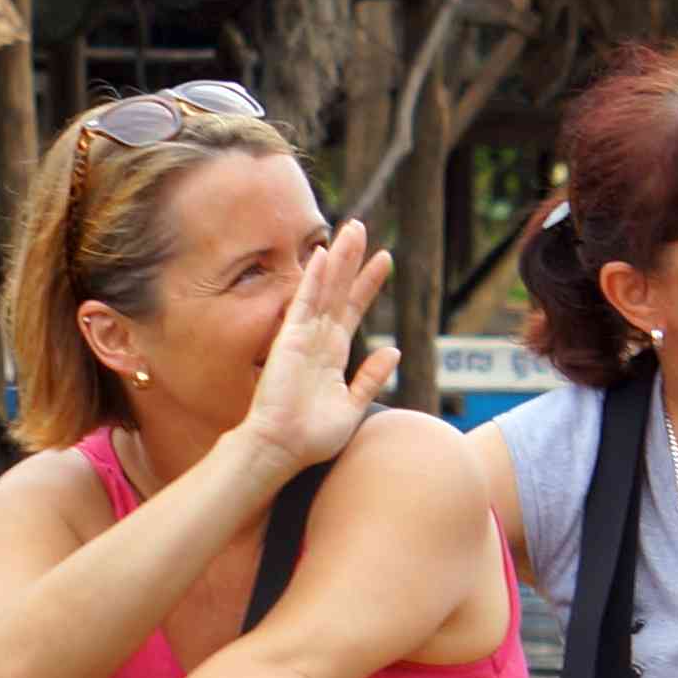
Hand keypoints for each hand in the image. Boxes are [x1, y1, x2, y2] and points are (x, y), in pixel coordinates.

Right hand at [234, 225, 401, 474]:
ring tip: (352, 229)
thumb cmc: (313, 437)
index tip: (384, 258)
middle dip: (351, 259)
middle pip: (339, 290)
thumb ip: (371, 377)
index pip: (354, 309)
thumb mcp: (353, 406)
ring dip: (338, 259)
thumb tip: (394, 350)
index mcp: (333, 354)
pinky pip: (304, 303)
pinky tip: (323, 255)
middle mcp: (319, 339)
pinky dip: (313, 279)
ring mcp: (303, 337)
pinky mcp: (289, 340)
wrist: (282, 450)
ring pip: (324, 289)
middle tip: (362, 227)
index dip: (368, 284)